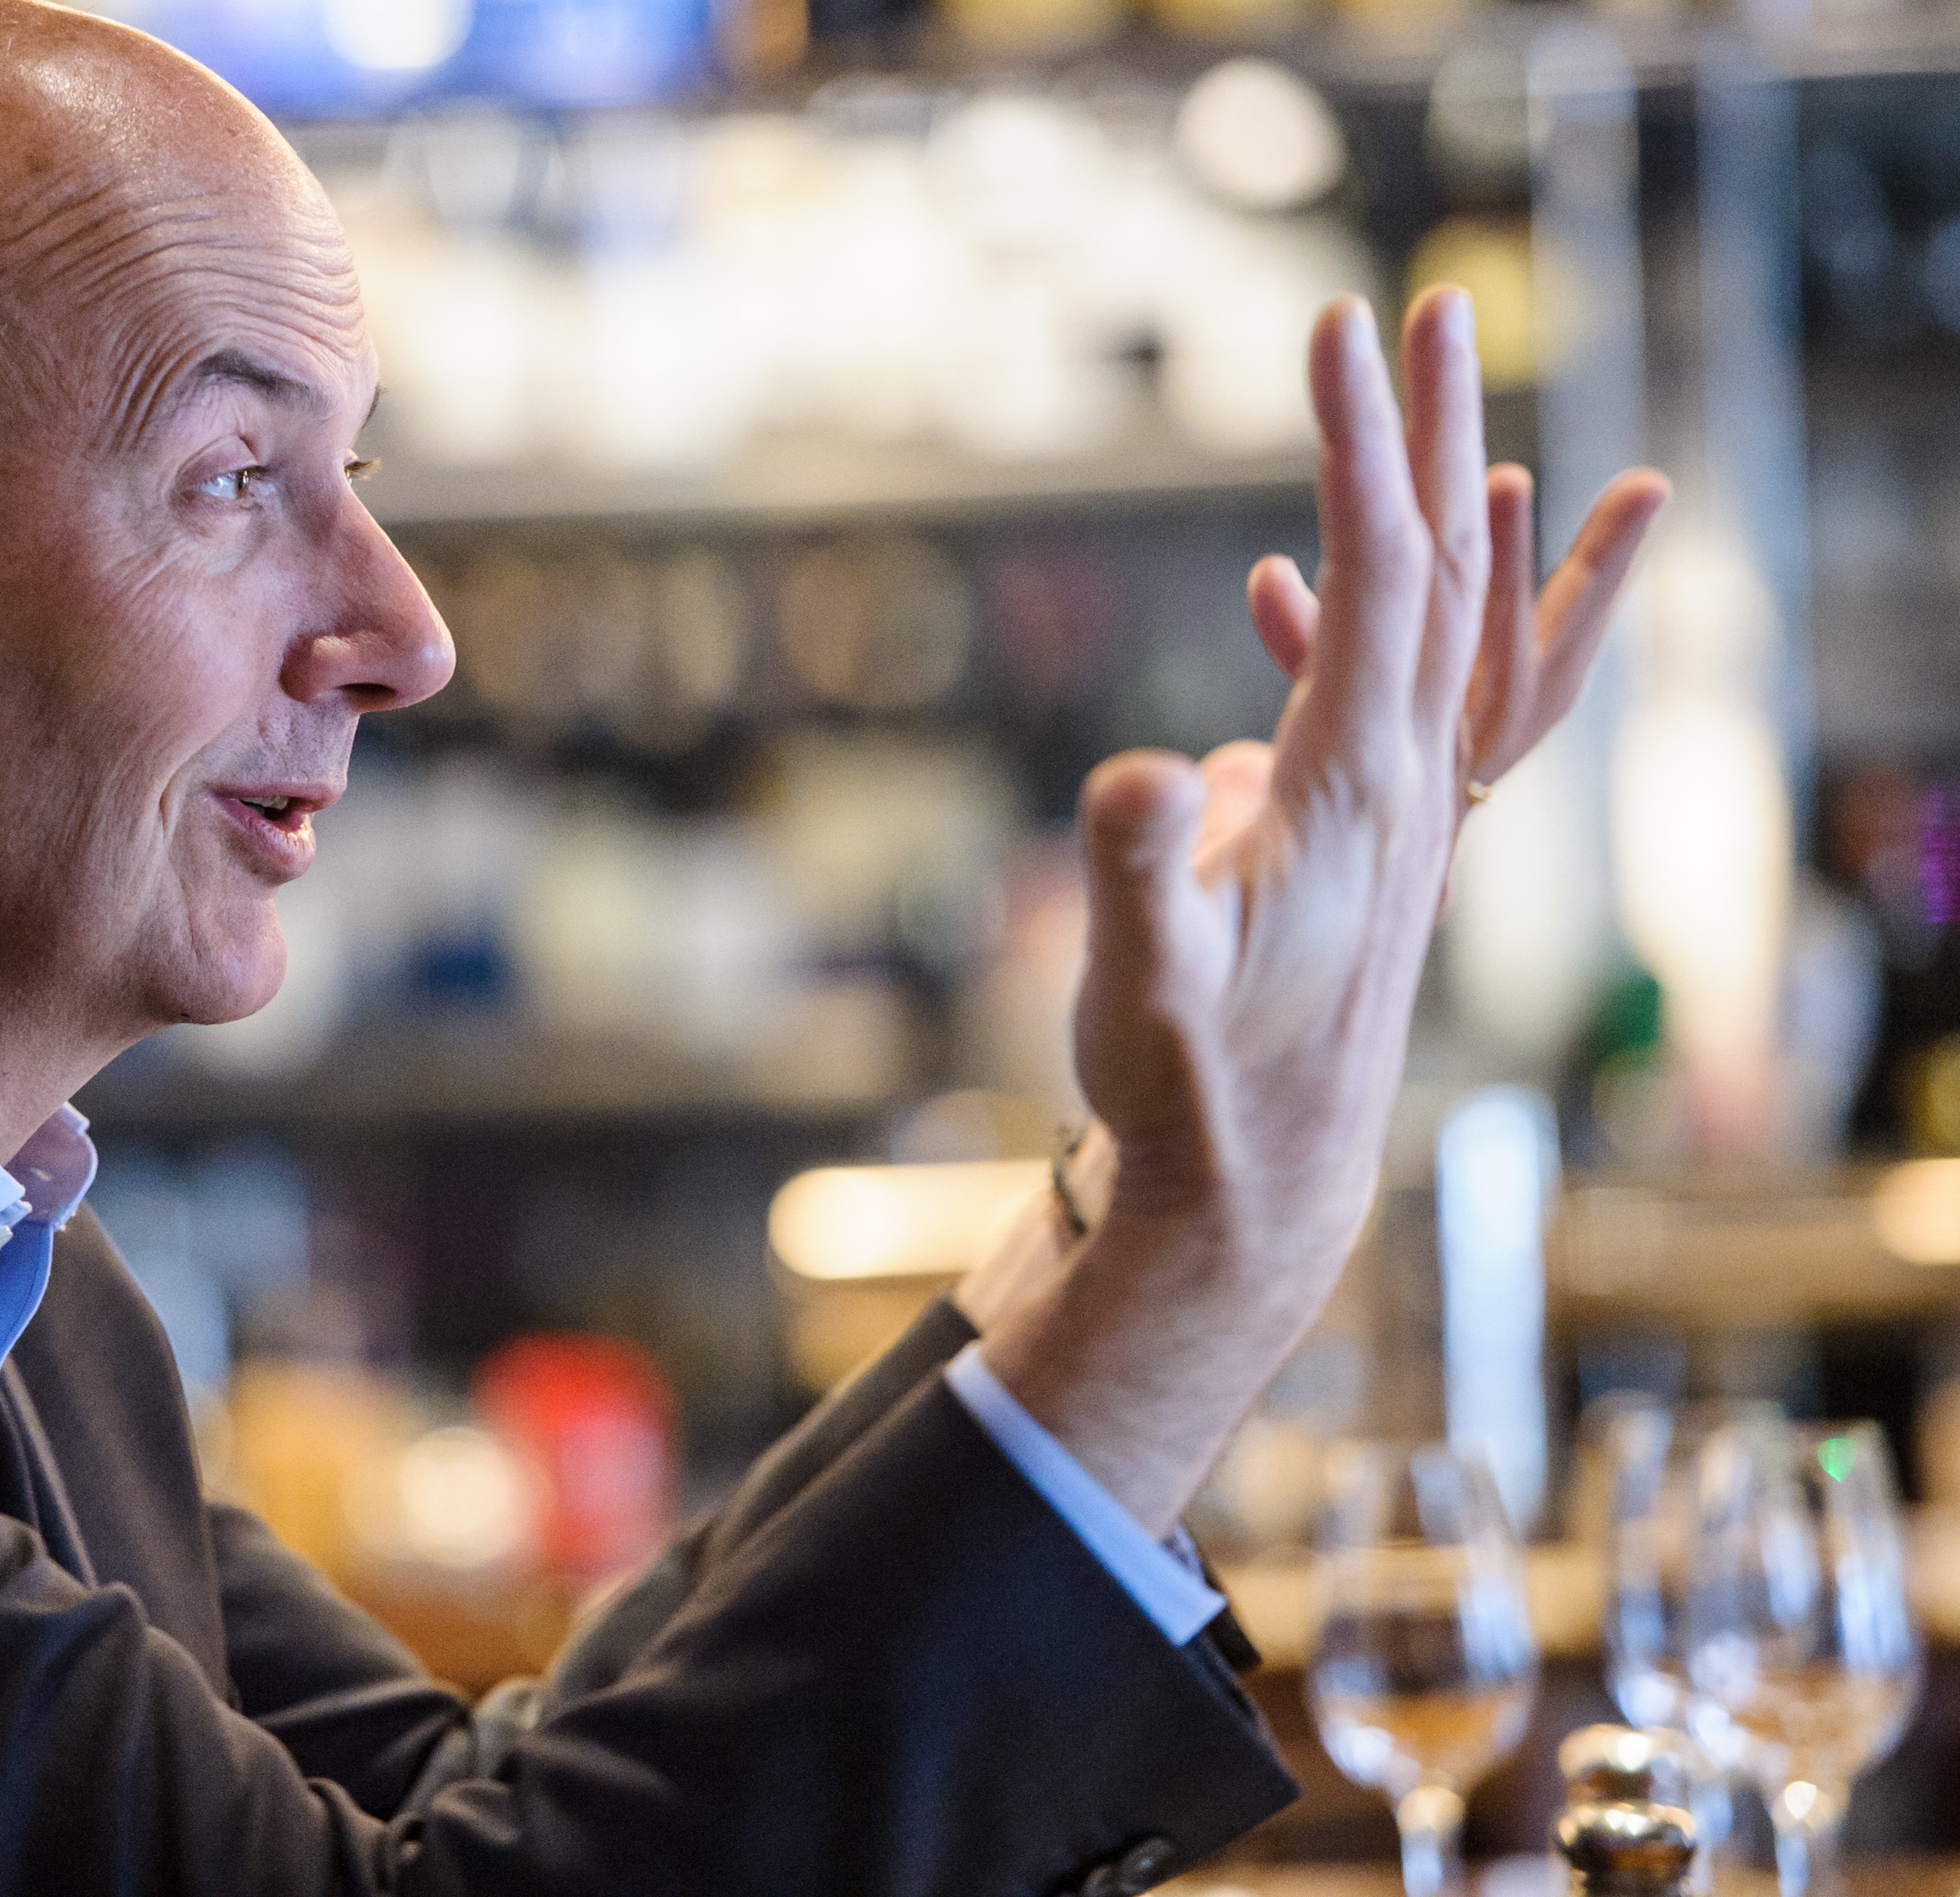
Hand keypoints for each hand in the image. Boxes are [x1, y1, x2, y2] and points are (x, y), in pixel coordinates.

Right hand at [974, 288, 1664, 1533]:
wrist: (1255, 1183)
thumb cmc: (1187, 1082)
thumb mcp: (1137, 982)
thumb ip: (1132, 872)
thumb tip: (1139, 771)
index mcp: (1357, 784)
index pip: (1378, 573)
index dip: (1359, 444)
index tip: (1335, 323)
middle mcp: (1404, 779)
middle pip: (1441, 564)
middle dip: (1425, 424)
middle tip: (1424, 302)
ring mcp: (1394, 807)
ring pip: (1442, 619)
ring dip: (1432, 498)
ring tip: (1415, 409)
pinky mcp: (1361, 836)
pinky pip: (1400, 687)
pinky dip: (1372, 607)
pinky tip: (1280, 589)